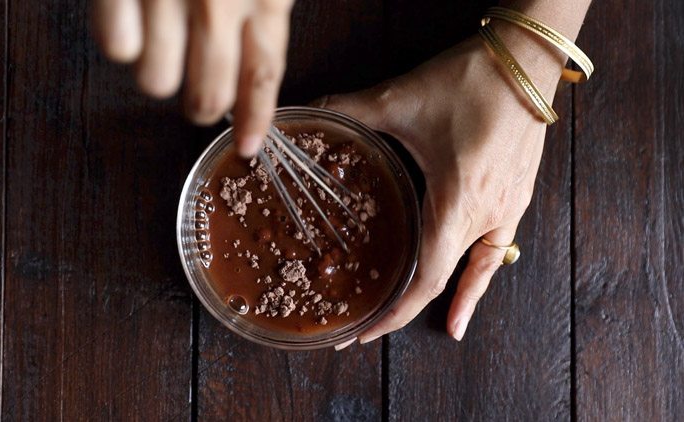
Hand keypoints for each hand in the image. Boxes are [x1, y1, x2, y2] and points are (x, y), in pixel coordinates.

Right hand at [93, 0, 293, 156]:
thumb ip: (262, 6)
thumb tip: (254, 56)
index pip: (263, 77)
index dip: (254, 118)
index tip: (247, 147)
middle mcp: (219, 3)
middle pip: (210, 95)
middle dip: (202, 107)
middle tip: (196, 99)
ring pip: (158, 81)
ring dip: (157, 70)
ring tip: (156, 39)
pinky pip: (118, 49)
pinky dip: (119, 37)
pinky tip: (128, 15)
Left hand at [320, 32, 562, 342]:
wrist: (526, 58)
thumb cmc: (470, 81)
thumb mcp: (400, 99)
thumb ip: (349, 109)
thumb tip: (312, 111)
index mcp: (458, 202)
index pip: (427, 279)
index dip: (394, 312)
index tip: (364, 332)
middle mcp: (487, 215)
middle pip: (445, 282)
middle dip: (405, 309)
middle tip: (372, 328)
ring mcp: (508, 207)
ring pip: (476, 270)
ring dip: (452, 299)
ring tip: (442, 328)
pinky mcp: (517, 193)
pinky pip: (499, 246)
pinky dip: (483, 273)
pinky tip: (476, 282)